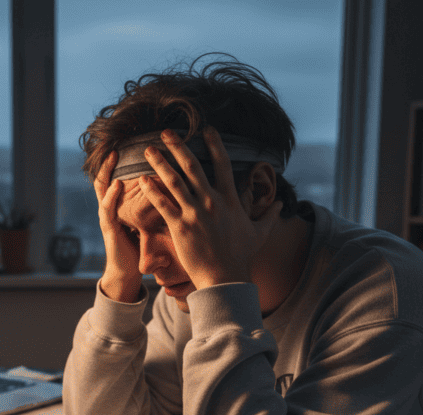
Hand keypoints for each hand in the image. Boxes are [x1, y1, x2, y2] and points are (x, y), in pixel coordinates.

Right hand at [93, 151, 142, 302]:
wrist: (127, 273)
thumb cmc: (138, 247)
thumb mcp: (146, 221)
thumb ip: (152, 204)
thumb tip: (171, 187)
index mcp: (120, 204)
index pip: (118, 176)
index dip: (122, 161)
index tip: (130, 143)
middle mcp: (111, 207)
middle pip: (105, 177)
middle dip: (109, 160)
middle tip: (116, 140)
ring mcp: (107, 217)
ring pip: (103, 189)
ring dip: (107, 172)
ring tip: (113, 156)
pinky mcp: (108, 229)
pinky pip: (107, 209)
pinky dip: (111, 196)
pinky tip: (117, 184)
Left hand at [138, 127, 282, 288]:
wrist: (225, 278)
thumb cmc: (242, 257)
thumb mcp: (260, 233)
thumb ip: (270, 216)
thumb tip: (280, 204)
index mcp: (231, 200)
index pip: (223, 164)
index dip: (215, 144)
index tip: (206, 129)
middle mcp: (212, 202)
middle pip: (193, 166)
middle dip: (178, 146)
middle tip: (166, 131)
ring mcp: (195, 213)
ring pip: (174, 181)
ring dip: (160, 163)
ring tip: (148, 150)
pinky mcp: (181, 227)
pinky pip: (163, 204)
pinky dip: (152, 190)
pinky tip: (142, 179)